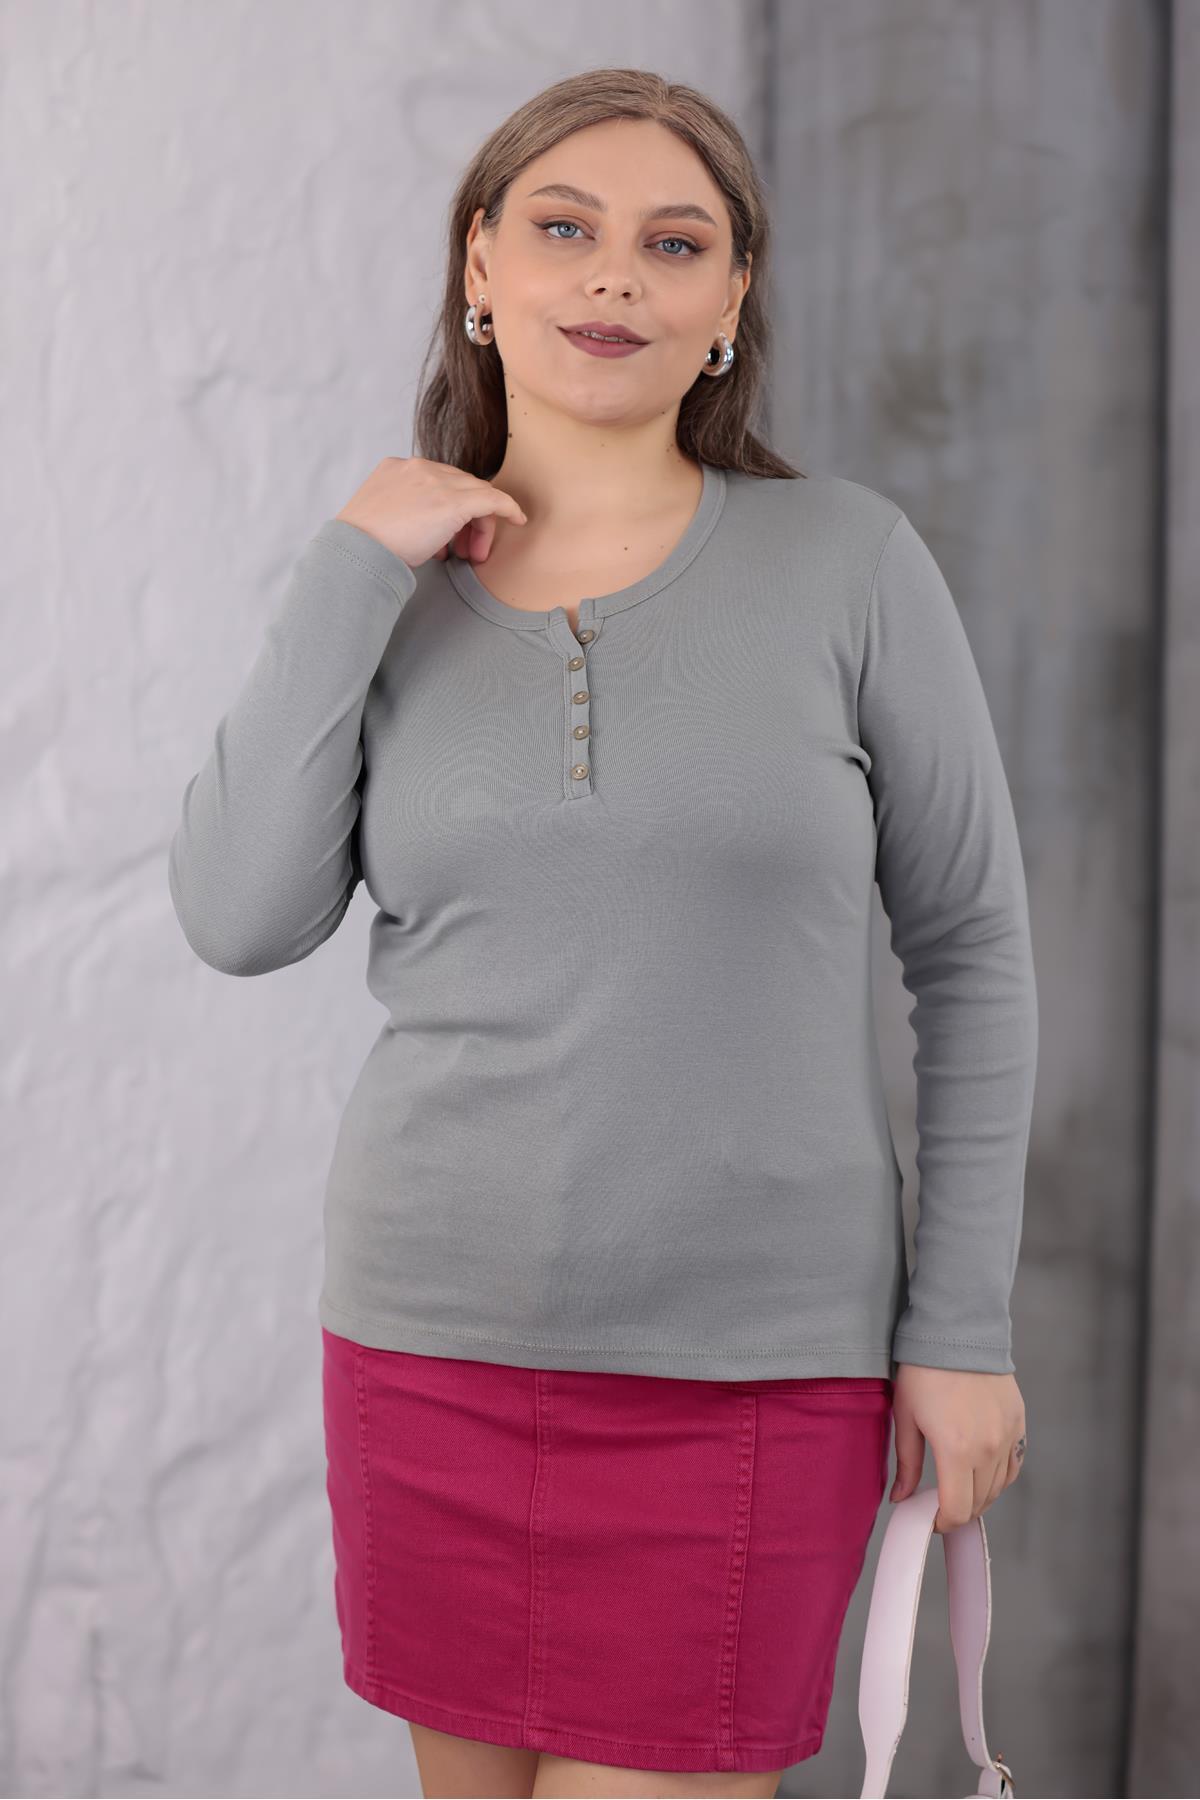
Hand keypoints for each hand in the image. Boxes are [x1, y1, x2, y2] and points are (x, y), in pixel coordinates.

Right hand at [334, 456, 526, 570]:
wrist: (355, 552)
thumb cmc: (361, 546)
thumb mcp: (378, 518)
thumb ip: (400, 512)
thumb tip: (422, 531)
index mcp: (396, 469)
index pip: (437, 482)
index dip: (448, 511)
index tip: (446, 540)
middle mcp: (418, 468)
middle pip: (460, 486)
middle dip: (467, 520)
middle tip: (466, 550)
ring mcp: (436, 482)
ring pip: (476, 494)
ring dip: (481, 524)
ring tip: (474, 555)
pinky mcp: (454, 501)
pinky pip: (493, 500)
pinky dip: (508, 508)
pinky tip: (518, 520)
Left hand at [889, 1364, 1026, 1532]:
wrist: (958, 1331)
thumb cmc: (924, 1371)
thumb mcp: (906, 1416)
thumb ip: (907, 1464)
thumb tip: (901, 1499)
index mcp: (957, 1450)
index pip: (957, 1509)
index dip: (942, 1523)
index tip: (929, 1519)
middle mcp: (988, 1449)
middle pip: (980, 1503)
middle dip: (958, 1511)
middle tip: (939, 1504)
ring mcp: (1008, 1436)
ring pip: (998, 1487)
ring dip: (979, 1496)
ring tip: (958, 1487)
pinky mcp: (1018, 1423)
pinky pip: (1013, 1465)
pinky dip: (999, 1477)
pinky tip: (982, 1472)